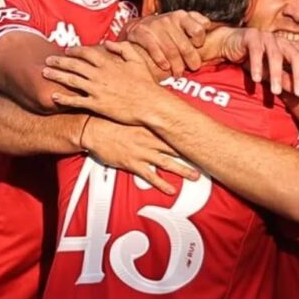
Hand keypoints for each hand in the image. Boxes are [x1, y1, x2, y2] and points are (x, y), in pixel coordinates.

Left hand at [44, 42, 161, 124]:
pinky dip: (63, 98)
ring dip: (56, 76)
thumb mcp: (137, 60)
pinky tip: (54, 96)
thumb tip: (108, 43)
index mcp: (108, 63)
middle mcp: (99, 74)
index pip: (86, 53)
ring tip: (45, 73)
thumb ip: (122, 48)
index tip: (66, 51)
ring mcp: (96, 90)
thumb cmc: (146, 83)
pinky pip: (76, 100)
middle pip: (73, 65)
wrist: (150, 104)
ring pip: (71, 80)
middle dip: (59, 62)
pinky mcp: (96, 105)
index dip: (74, 51)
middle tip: (47, 60)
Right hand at [83, 118, 199, 196]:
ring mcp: (141, 152)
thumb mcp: (131, 112)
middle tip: (206, 159)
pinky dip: (161, 184)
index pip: (174, 130)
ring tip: (195, 176)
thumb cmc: (109, 119)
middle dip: (192, 155)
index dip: (189, 135)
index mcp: (150, 125)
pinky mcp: (132, 163)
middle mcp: (149, 139)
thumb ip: (145, 113)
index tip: (203, 138)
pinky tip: (170, 190)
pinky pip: (149, 176)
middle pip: (176, 148)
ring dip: (182, 170)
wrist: (92, 128)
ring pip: (167, 163)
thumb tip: (157, 108)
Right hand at [125, 11, 210, 75]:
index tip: (197, 47)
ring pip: (171, 50)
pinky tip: (165, 67)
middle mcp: (170, 19)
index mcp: (183, 16)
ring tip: (179, 73)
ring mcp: (156, 26)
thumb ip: (195, 26)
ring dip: (176, 65)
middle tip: (193, 68)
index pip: (199, 28)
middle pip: (185, 45)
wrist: (138, 27)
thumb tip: (212, 30)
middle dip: (191, 60)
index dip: (200, 40)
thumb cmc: (165, 29)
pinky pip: (154, 49)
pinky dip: (161, 60)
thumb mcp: (181, 23)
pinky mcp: (143, 33)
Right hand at [218, 28, 298, 95]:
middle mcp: (281, 41)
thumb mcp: (270, 71)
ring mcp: (267, 37)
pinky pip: (256, 52)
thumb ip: (284, 78)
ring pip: (276, 56)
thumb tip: (297, 93)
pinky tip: (256, 79)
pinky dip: (257, 66)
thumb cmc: (253, 59)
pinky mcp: (251, 37)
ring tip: (276, 91)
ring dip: (276, 75)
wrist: (229, 44)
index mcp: (289, 47)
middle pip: (296, 56)